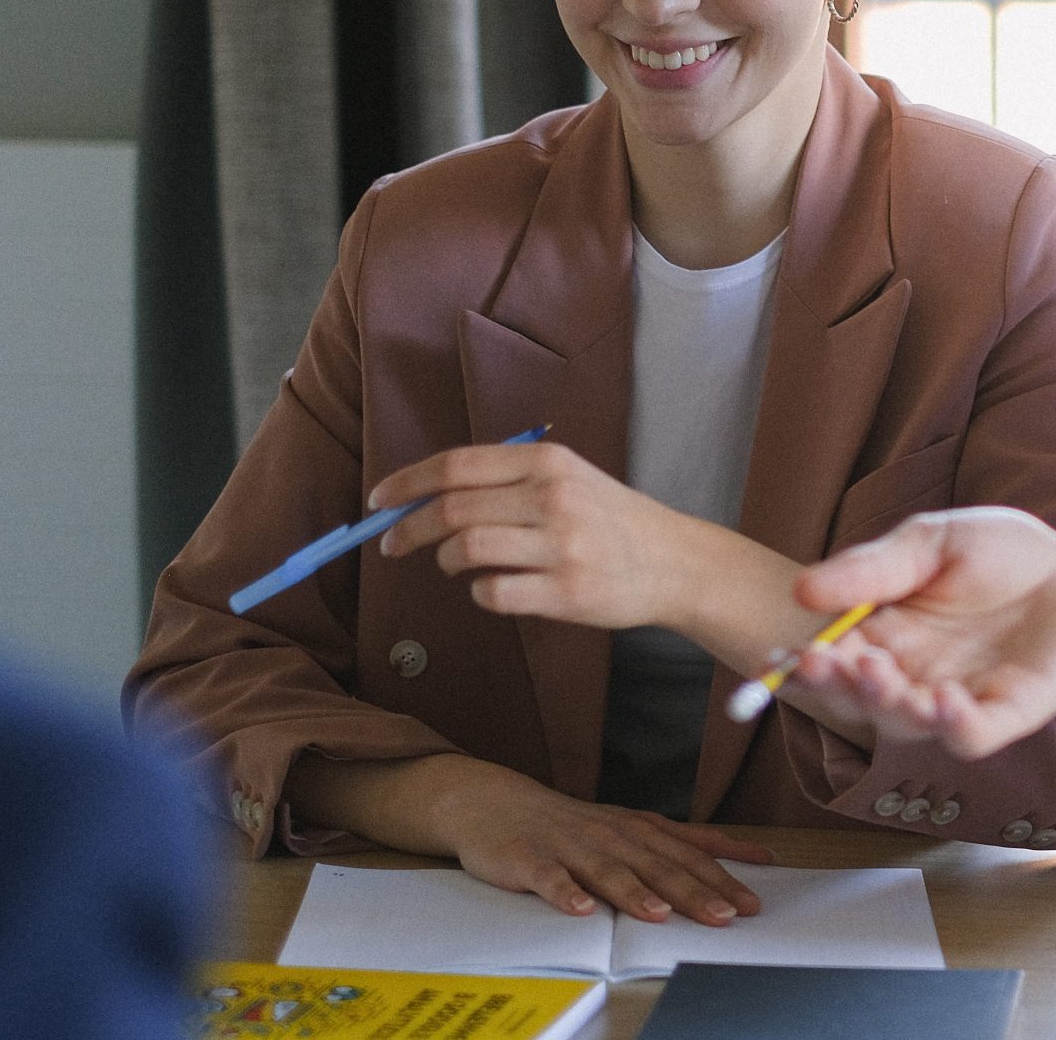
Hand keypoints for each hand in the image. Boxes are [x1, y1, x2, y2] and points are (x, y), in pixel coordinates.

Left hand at [372, 440, 700, 628]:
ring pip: (467, 550)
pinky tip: (495, 588)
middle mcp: (554, 498)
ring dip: (446, 561)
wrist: (675, 562)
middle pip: (452, 509)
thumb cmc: (610, 520)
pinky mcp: (567, 592)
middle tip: (393, 545)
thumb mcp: (568, 478)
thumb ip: (506, 482)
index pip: (457, 466)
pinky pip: (493, 594)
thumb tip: (425, 497)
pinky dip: (480, 593)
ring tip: (455, 565)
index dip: (407, 483)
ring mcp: (562, 546)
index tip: (380, 501)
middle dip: (409, 529)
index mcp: (548, 462)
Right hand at [429, 757, 776, 924]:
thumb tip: (738, 853)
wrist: (493, 802)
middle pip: (658, 864)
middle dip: (694, 891)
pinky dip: (564, 892)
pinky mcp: (530, 860)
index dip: (724, 875)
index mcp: (636, 829)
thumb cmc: (570, 823)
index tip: (755, 898)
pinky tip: (579, 909)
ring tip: (660, 913)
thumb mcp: (630, 826)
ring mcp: (570, 846)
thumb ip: (679, 842)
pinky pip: (549, 878)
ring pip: (608, 870)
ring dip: (635, 891)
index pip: (689, 853)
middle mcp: (610, 835)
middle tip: (726, 914)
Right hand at [786, 506, 1055, 758]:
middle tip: (822, 661)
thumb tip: (802, 590)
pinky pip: (970, 735)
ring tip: (875, 673)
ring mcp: (957, 699)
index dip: (800, 664)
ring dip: (885, 704)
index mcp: (886, 635)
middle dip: (835, 684)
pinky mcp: (1006, 715)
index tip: (776, 656)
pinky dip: (952, 724)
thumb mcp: (931, 543)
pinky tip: (943, 699)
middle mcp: (913, 676)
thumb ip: (874, 568)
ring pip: (907, 724)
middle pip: (859, 698)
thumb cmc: (1005, 557)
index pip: (831, 660)